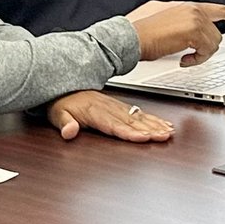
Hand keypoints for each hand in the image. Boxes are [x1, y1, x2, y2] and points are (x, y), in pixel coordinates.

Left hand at [46, 91, 173, 141]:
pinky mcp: (118, 105)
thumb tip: (69, 131)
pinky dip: (151, 118)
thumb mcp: (56, 114)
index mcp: (93, 111)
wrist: (62, 86)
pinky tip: (162, 124)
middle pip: (131, 120)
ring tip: (168, 132)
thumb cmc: (60, 103)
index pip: (113, 124)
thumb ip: (64, 123)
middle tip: (163, 136)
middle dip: (149, 129)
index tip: (142, 137)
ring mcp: (114, 105)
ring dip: (154, 124)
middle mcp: (107, 107)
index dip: (128, 132)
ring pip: (137, 116)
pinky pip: (137, 112)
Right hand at [130, 1, 224, 65]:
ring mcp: (194, 19)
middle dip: (205, 48)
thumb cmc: (140, 31)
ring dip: (200, 55)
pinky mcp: (193, 31)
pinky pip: (207, 51)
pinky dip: (196, 60)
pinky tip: (183, 59)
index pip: (217, 9)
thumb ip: (177, 18)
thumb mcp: (160, 16)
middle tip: (189, 54)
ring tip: (183, 56)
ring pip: (213, 43)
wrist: (130, 36)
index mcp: (187, 6)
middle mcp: (193, 9)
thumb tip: (185, 29)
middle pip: (216, 33)